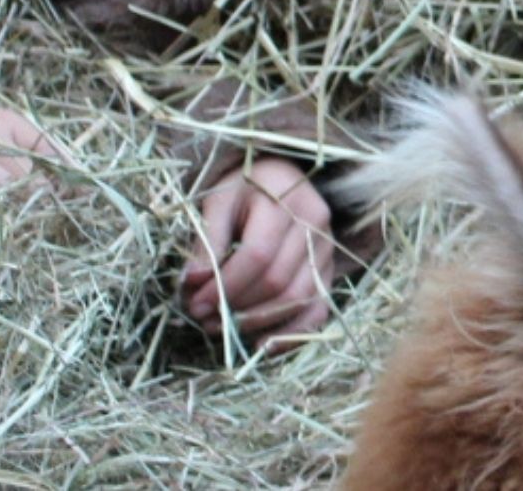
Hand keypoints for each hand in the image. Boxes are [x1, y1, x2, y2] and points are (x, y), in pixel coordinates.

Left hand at [179, 156, 335, 352]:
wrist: (281, 178)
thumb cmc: (245, 187)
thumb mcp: (220, 200)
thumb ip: (207, 239)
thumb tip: (192, 282)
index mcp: (287, 200)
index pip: (258, 255)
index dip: (226, 285)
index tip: (195, 303)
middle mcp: (316, 225)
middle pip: (278, 281)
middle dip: (237, 307)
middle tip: (204, 319)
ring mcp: (328, 250)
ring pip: (297, 299)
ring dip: (257, 322)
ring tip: (224, 328)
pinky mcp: (330, 271)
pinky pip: (317, 310)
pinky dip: (291, 333)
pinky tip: (262, 344)